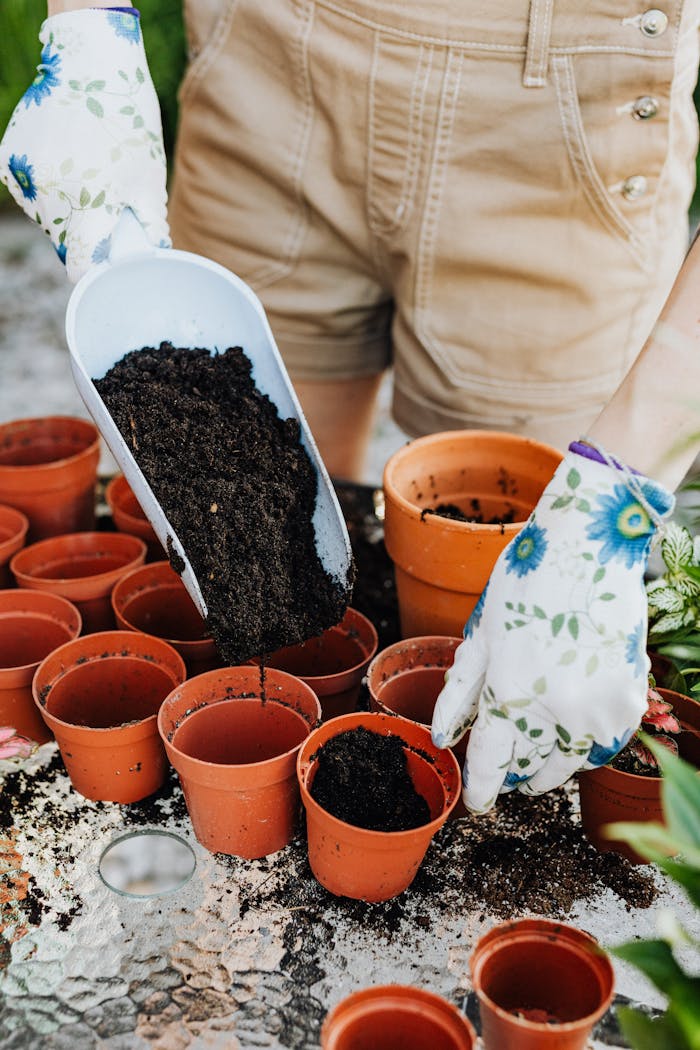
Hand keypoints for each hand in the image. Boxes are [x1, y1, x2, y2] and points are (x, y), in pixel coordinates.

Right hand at [0, 9, 168, 280]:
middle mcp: (50, 197)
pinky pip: (27, 190)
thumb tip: (154, 259)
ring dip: (63, 211)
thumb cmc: (128, 122)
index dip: (90, 270)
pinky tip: (65, 163)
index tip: (99, 266)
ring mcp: (25, 177)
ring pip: (43, 217)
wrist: (89, 62)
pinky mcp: (8, 159)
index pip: (77, 265)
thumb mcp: (149, 178)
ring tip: (85, 178)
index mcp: (88, 207)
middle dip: (82, 235)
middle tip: (103, 210)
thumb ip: (149, 224)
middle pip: (62, 241)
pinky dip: (45, 187)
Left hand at [431, 445, 674, 813]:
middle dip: (513, 774)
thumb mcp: (480, 633)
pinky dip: (584, 746)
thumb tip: (444, 735)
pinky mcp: (628, 699)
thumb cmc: (525, 581)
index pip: (492, 762)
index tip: (478, 802)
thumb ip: (460, 690)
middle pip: (530, 769)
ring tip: (536, 758)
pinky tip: (570, 733)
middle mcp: (557, 708)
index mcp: (511, 690)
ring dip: (548, 765)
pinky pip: (603, 745)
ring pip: (569, 764)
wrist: (590, 545)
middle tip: (505, 770)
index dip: (482, 788)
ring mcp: (599, 707)